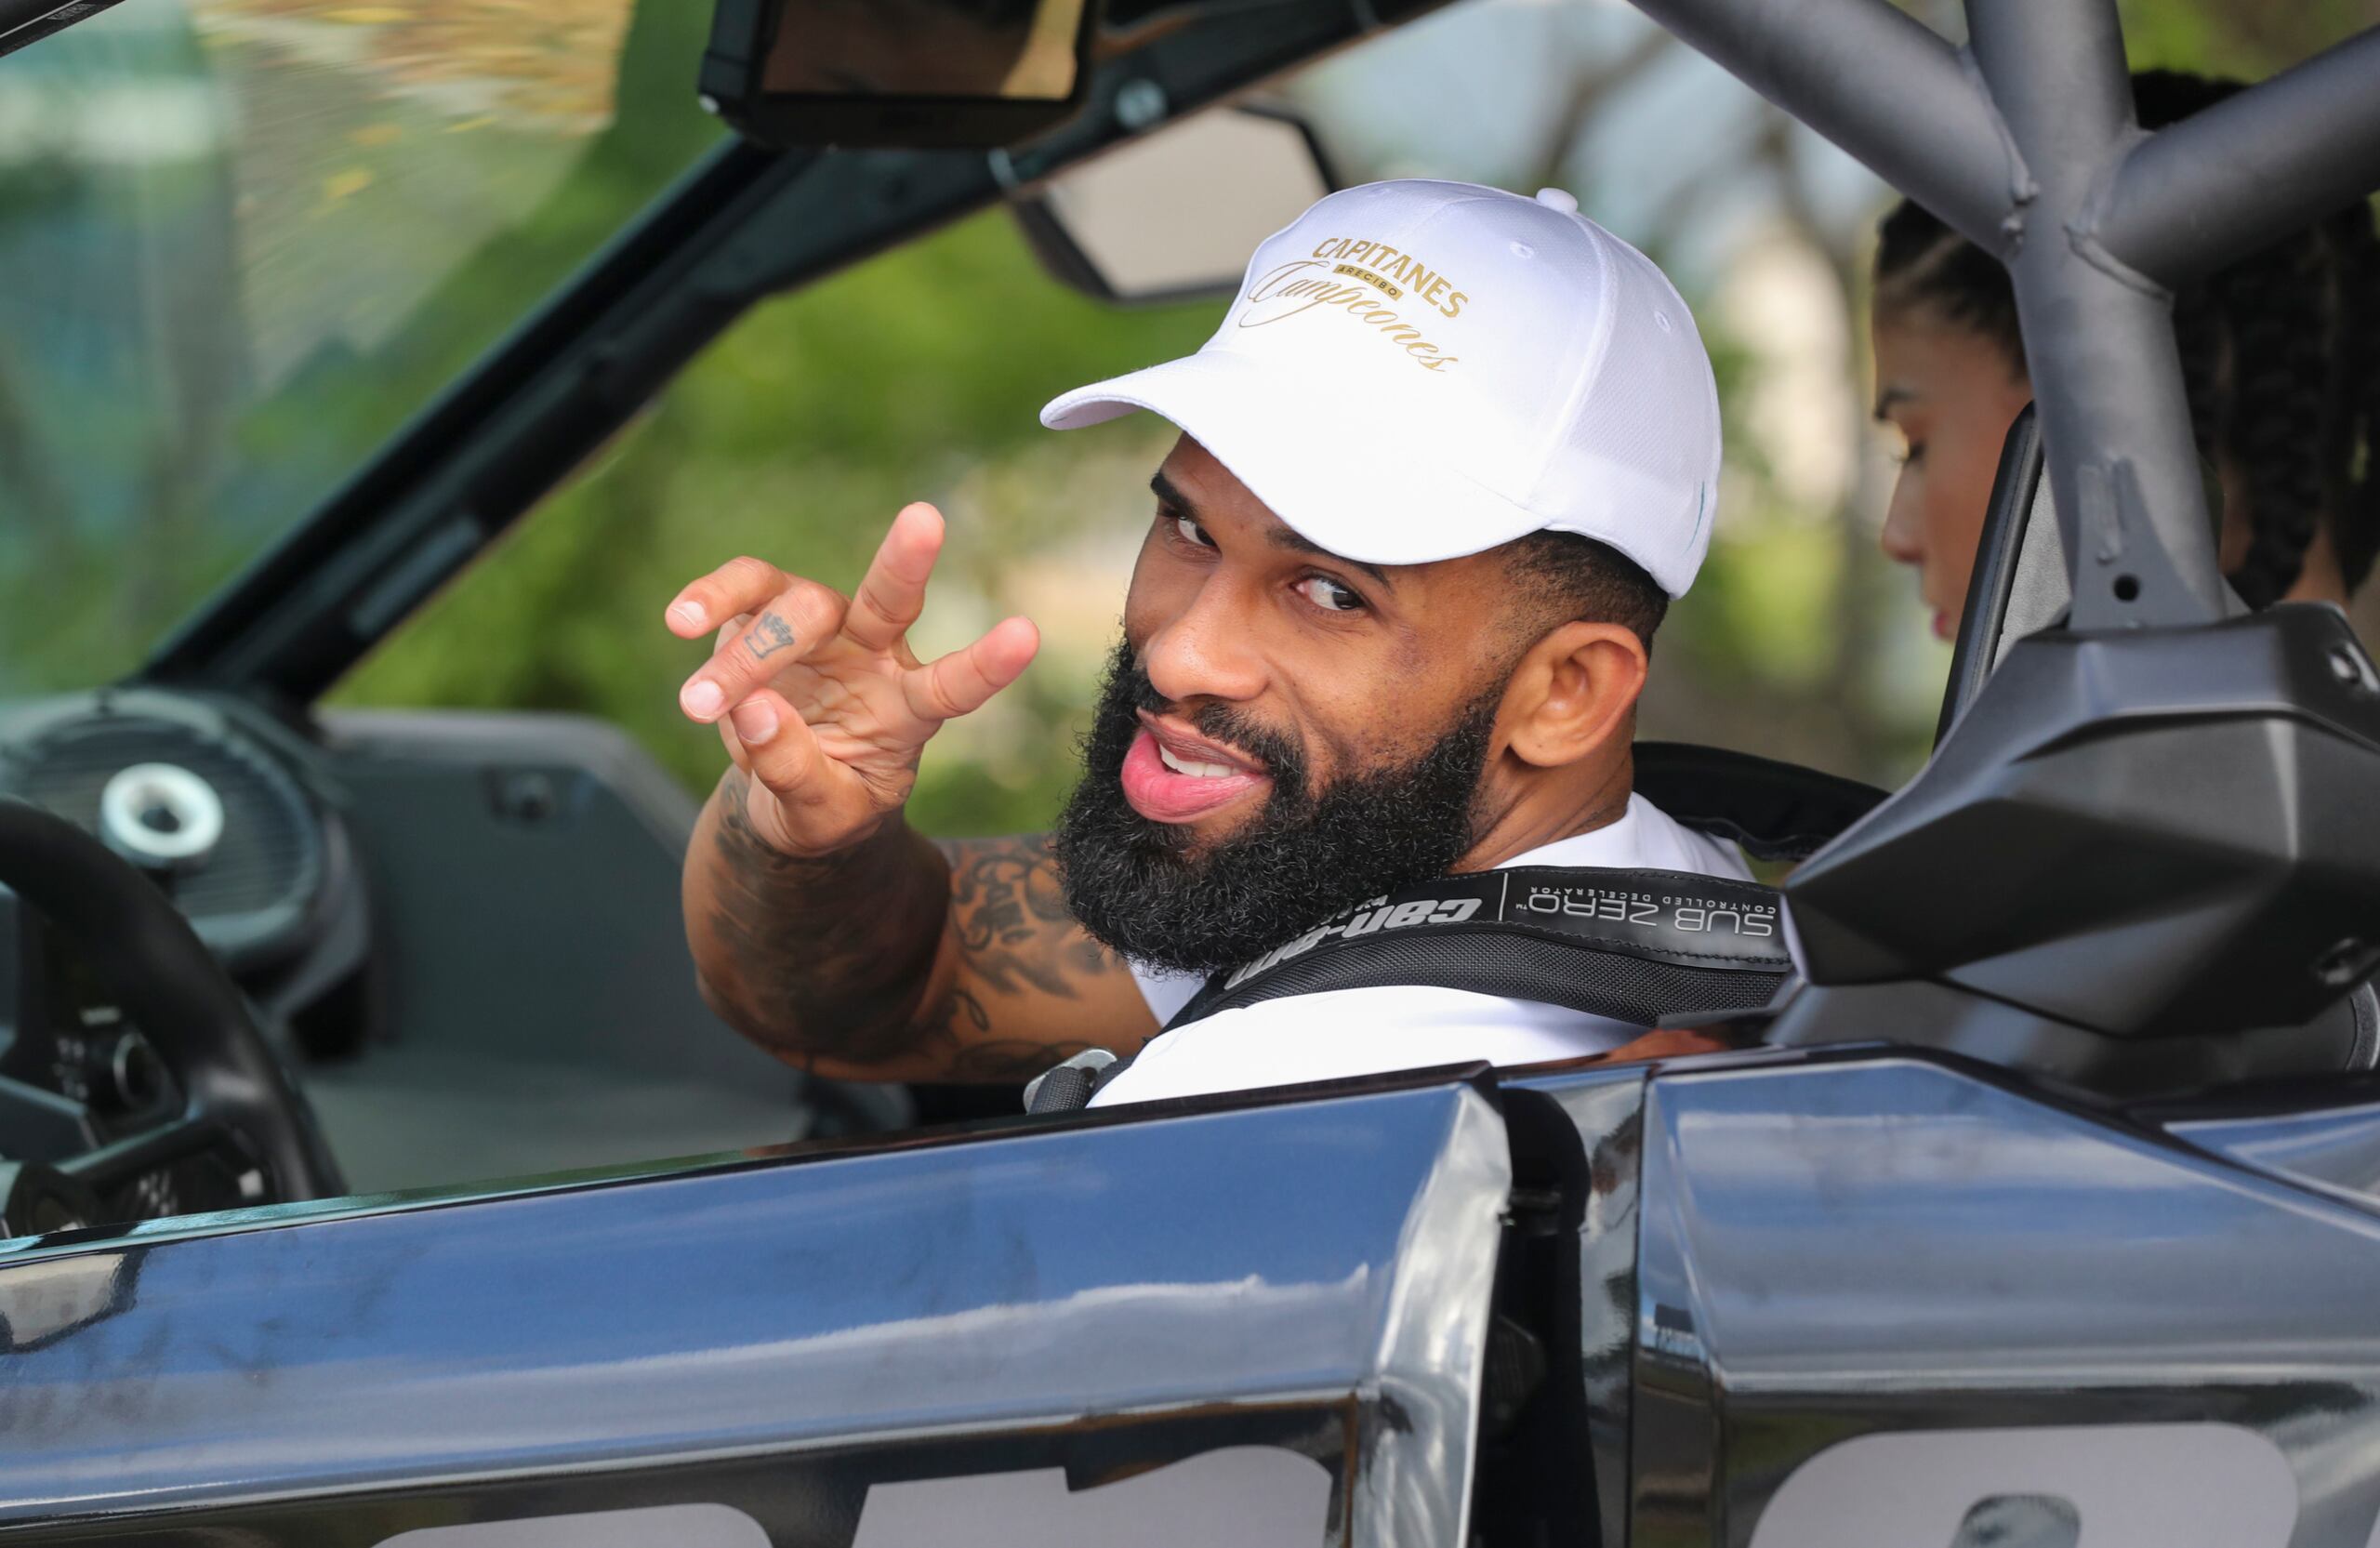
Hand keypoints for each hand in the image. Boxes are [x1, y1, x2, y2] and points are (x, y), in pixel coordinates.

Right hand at [666, 503, 1038, 857]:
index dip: (988, 664)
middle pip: (891, 601)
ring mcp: (823, 627)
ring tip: (700, 706)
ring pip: (797, 608)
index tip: (1027, 634)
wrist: (782, 791)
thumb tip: (754, 710)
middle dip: (908, 561)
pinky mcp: (767, 613)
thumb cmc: (823, 807)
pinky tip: (680, 619)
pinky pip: (743, 591)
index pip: (954, 685)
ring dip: (748, 653)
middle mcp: (876, 655)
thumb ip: (794, 770)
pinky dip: (711, 599)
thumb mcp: (819, 816)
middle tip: (925, 518)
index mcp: (909, 710)